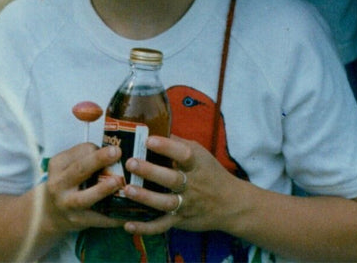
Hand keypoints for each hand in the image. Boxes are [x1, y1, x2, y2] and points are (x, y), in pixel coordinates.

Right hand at [43, 142, 126, 233]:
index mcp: (58, 165)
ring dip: (102, 190)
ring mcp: (66, 205)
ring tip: (117, 182)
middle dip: (98, 160)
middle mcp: (59, 185)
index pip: (79, 152)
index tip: (114, 148)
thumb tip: (115, 151)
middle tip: (116, 152)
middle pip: (79, 170)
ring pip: (84, 198)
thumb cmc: (67, 183)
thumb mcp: (67, 166)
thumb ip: (85, 157)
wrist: (51, 214)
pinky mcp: (76, 221)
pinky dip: (112, 218)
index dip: (97, 149)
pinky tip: (126, 215)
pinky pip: (96, 219)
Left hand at [116, 135, 240, 235]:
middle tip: (131, 162)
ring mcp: (186, 205)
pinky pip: (161, 226)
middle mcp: (192, 185)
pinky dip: (145, 228)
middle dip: (150, 171)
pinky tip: (127, 225)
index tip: (149, 139)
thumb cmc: (210, 173)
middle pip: (172, 179)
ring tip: (127, 189)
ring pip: (165, 202)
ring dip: (145, 197)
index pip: (183, 154)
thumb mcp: (201, 154)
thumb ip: (180, 144)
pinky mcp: (180, 221)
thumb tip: (157, 127)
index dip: (166, 147)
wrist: (229, 203)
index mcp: (197, 165)